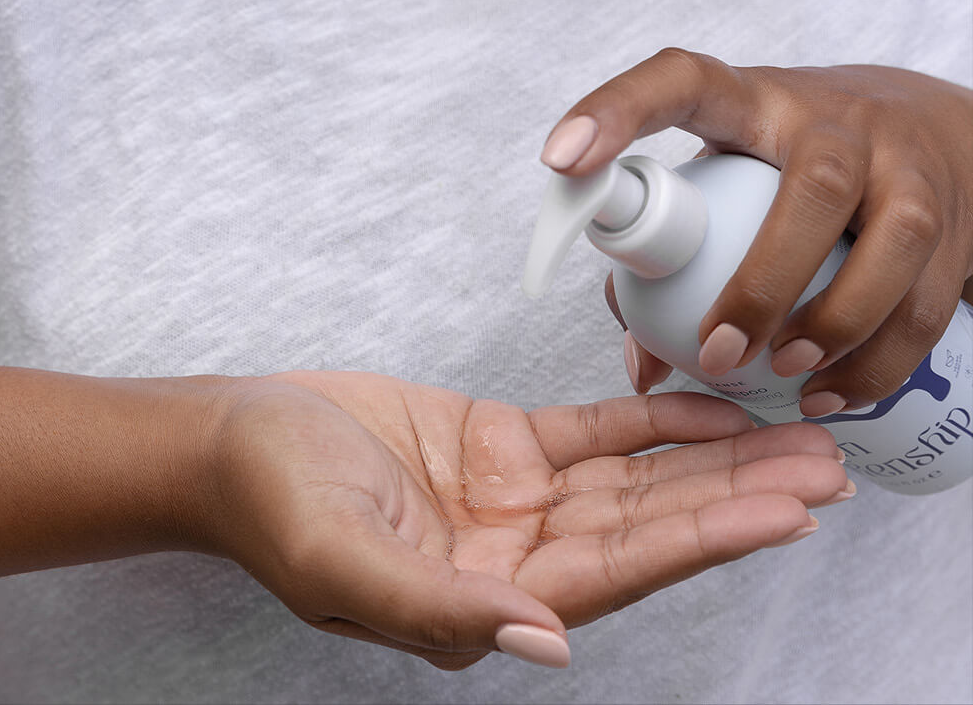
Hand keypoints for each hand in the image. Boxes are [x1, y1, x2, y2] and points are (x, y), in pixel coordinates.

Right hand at [205, 369, 850, 671]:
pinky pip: (593, 433)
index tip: (785, 511)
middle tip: (825, 466)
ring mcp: (512, 499)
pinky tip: (707, 409)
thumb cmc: (271, 502)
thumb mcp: (342, 562)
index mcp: (486, 599)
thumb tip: (543, 646)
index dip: (706, 538)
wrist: (229, 436)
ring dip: (713, 458)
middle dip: (738, 497)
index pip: (622, 570)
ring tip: (791, 437)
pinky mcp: (501, 443)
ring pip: (636, 477)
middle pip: (650, 524)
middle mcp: (516, 555)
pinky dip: (652, 420)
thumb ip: (439, 609)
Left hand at [541, 50, 972, 415]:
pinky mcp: (958, 217)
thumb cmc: (796, 163)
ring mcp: (906, 164)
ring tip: (788, 380)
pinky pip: (933, 295)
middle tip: (718, 350)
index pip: (681, 80)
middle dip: (767, 277)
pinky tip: (840, 395)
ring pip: (895, 238)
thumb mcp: (733, 171)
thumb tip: (644, 361)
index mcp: (753, 101)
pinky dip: (886, 358)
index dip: (617, 109)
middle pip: (818, 181)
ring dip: (840, 322)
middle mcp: (836, 121)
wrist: (935, 129)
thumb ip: (678, 252)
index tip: (560, 159)